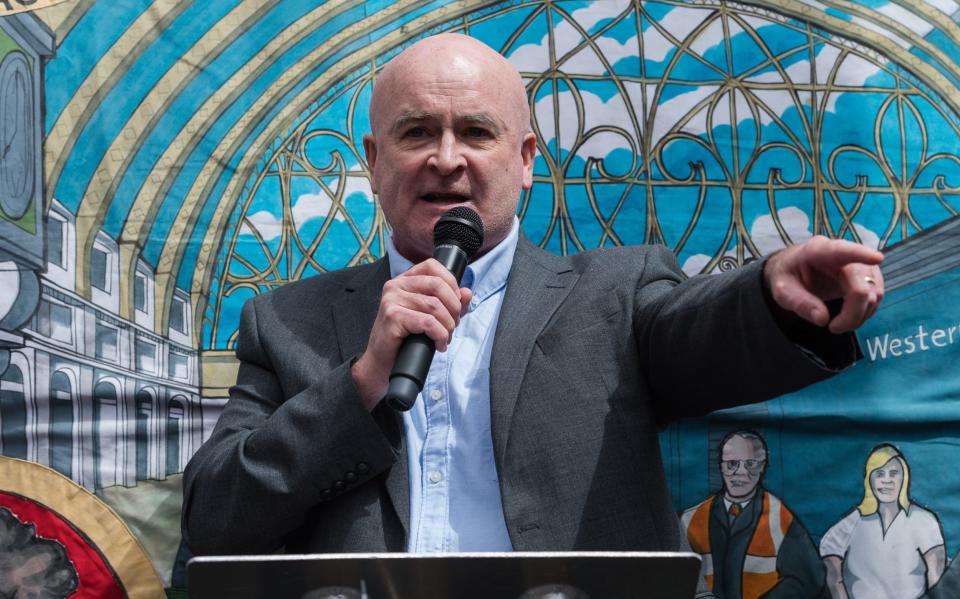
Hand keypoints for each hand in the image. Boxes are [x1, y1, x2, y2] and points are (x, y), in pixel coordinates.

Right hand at [351, 259, 471, 410]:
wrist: (382, 362)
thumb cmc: (406, 338)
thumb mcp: (432, 317)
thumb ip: (451, 303)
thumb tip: (468, 293)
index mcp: (404, 280)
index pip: (432, 266)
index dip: (451, 282)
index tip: (455, 303)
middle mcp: (395, 286)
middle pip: (438, 285)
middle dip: (453, 308)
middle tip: (453, 325)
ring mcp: (391, 300)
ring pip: (435, 306)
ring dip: (448, 325)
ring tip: (445, 337)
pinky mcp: (392, 317)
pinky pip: (427, 322)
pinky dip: (440, 335)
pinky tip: (438, 345)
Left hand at [764, 236, 883, 333]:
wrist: (795, 269)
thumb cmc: (788, 276)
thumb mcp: (782, 290)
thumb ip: (800, 303)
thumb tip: (822, 319)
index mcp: (818, 251)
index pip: (841, 250)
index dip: (861, 254)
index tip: (877, 258)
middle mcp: (843, 253)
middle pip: (861, 284)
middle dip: (853, 312)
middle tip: (834, 328)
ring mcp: (859, 263)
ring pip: (873, 291)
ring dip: (860, 314)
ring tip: (838, 324)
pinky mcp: (867, 275)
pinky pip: (875, 295)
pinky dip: (865, 311)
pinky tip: (849, 316)